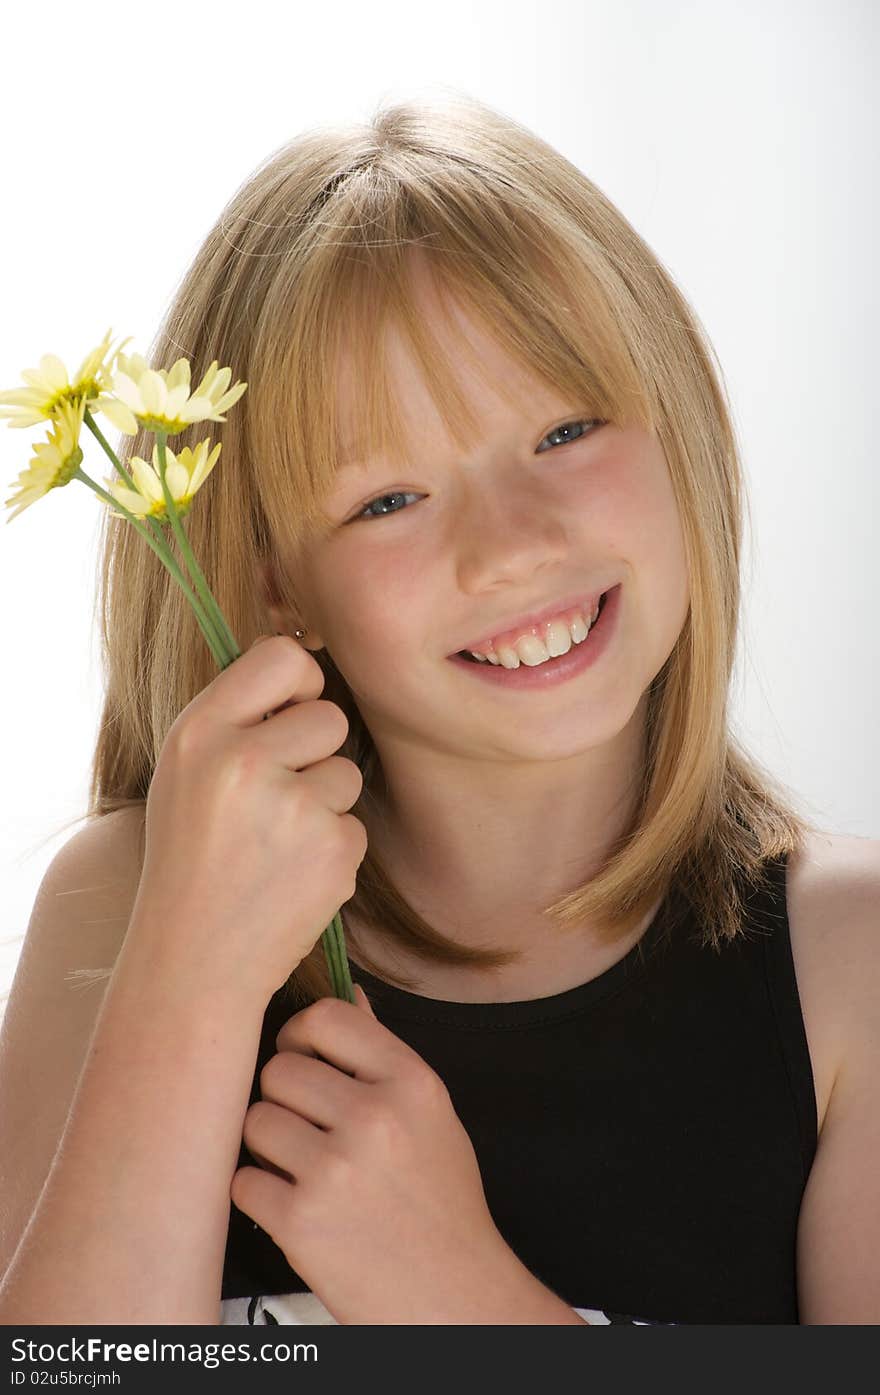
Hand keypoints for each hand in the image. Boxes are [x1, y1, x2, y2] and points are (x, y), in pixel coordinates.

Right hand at [130, 635, 366, 1004]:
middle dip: (314, 753)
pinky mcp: (332, 850)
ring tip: (274, 845)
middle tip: (274, 800)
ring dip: (323, 805)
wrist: (193, 961)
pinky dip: (331, 850)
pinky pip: (354, 823)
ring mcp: (291, 807)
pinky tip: (289, 877)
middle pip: (328, 716)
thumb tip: (302, 663)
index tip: (292, 711)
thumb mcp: (185, 773)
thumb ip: (235, 718)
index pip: (282, 656)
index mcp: (199, 732)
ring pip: (345, 772)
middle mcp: (243, 761)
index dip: (300, 682)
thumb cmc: (191, 858)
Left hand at [230, 986, 514, 1323]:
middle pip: (279, 1070)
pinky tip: (292, 1206)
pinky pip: (243, 1180)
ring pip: (254, 1121)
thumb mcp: (431, 1116)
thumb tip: (347, 993)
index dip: (301, 1034)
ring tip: (300, 1169)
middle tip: (306, 1129)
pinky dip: (258, 1195)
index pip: (327, 1017)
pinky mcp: (300, 1222)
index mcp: (412, 1083)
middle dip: (284, 1099)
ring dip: (267, 1146)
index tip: (301, 1056)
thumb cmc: (440, 1204)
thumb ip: (384, 1057)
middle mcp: (375, 1118)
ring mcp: (335, 1171)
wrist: (454, 1298)